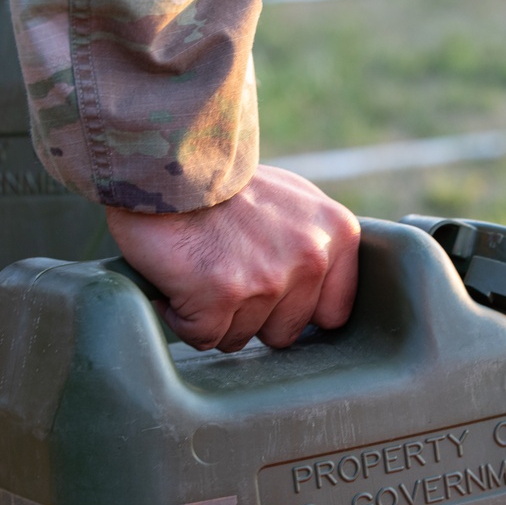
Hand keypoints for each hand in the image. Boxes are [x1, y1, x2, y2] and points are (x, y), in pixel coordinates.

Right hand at [106, 165, 360, 352]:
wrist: (168, 166)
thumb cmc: (226, 186)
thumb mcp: (296, 201)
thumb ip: (318, 244)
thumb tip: (325, 289)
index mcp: (337, 234)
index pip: (333, 313)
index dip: (295, 308)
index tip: (271, 289)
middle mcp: (310, 258)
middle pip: (284, 332)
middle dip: (252, 314)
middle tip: (227, 270)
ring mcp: (268, 280)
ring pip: (241, 338)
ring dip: (215, 315)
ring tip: (202, 268)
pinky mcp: (223, 296)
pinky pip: (204, 337)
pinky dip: (183, 317)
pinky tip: (180, 280)